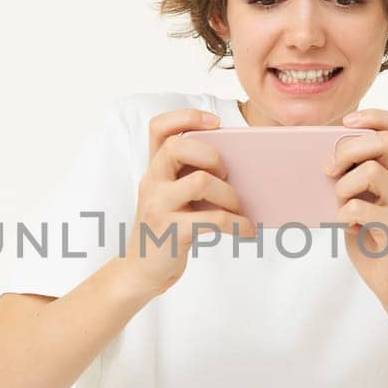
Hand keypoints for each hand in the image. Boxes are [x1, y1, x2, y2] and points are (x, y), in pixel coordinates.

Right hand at [122, 108, 257, 297]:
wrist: (141, 271)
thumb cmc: (168, 229)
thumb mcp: (172, 197)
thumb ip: (190, 177)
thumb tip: (241, 167)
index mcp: (154, 169)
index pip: (158, 128)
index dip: (186, 117)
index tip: (215, 122)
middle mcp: (152, 182)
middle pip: (178, 147)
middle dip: (212, 156)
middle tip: (226, 175)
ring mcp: (158, 205)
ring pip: (200, 181)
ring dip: (229, 194)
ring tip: (239, 208)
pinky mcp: (171, 230)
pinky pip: (213, 219)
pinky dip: (237, 224)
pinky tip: (246, 230)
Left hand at [325, 108, 387, 306]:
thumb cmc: (371, 238)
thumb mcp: (359, 200)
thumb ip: (351, 177)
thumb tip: (321, 156)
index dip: (376, 116)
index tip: (348, 122)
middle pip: (382, 141)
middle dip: (347, 149)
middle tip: (328, 171)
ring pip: (371, 171)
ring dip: (343, 186)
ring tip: (340, 204)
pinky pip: (359, 209)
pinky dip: (342, 216)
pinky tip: (345, 226)